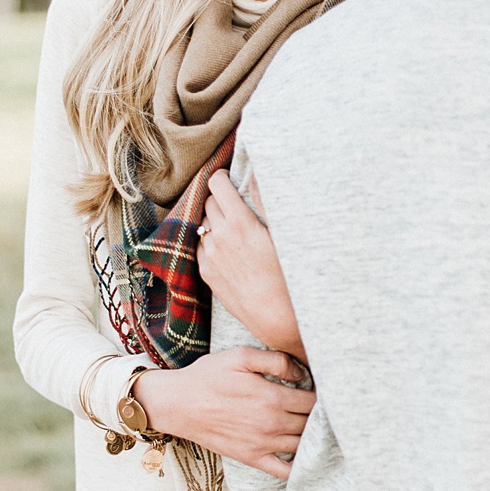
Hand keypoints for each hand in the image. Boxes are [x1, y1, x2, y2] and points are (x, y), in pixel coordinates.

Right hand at [132, 347, 314, 478]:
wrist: (177, 404)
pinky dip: (300, 467)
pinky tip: (306, 457)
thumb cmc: (208, 376)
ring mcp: (262, 444)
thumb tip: (302, 374)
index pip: (313, 400)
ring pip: (303, 445)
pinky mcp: (252, 458)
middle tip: (325, 410)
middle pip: (311, 423)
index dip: (323, 396)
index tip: (324, 391)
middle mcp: (271, 424)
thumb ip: (276, 360)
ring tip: (319, 428)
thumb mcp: (241, 355)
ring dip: (314, 438)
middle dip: (321, 416)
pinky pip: (284, 471)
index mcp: (272, 397)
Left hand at [197, 171, 306, 362]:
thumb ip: (265, 200)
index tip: (228, 177)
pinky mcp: (206, 273)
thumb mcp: (283, 234)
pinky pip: (201, 247)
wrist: (276, 317)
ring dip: (214, 221)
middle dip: (220, 198)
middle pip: (209, 202)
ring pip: (203, 224)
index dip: (222, 177)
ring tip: (233, 228)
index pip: (218, 185)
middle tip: (235, 203)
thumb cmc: (288, 275)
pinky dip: (210, 242)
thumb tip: (256, 173)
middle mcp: (219, 237)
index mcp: (240, 223)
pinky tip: (228, 250)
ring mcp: (209, 256)